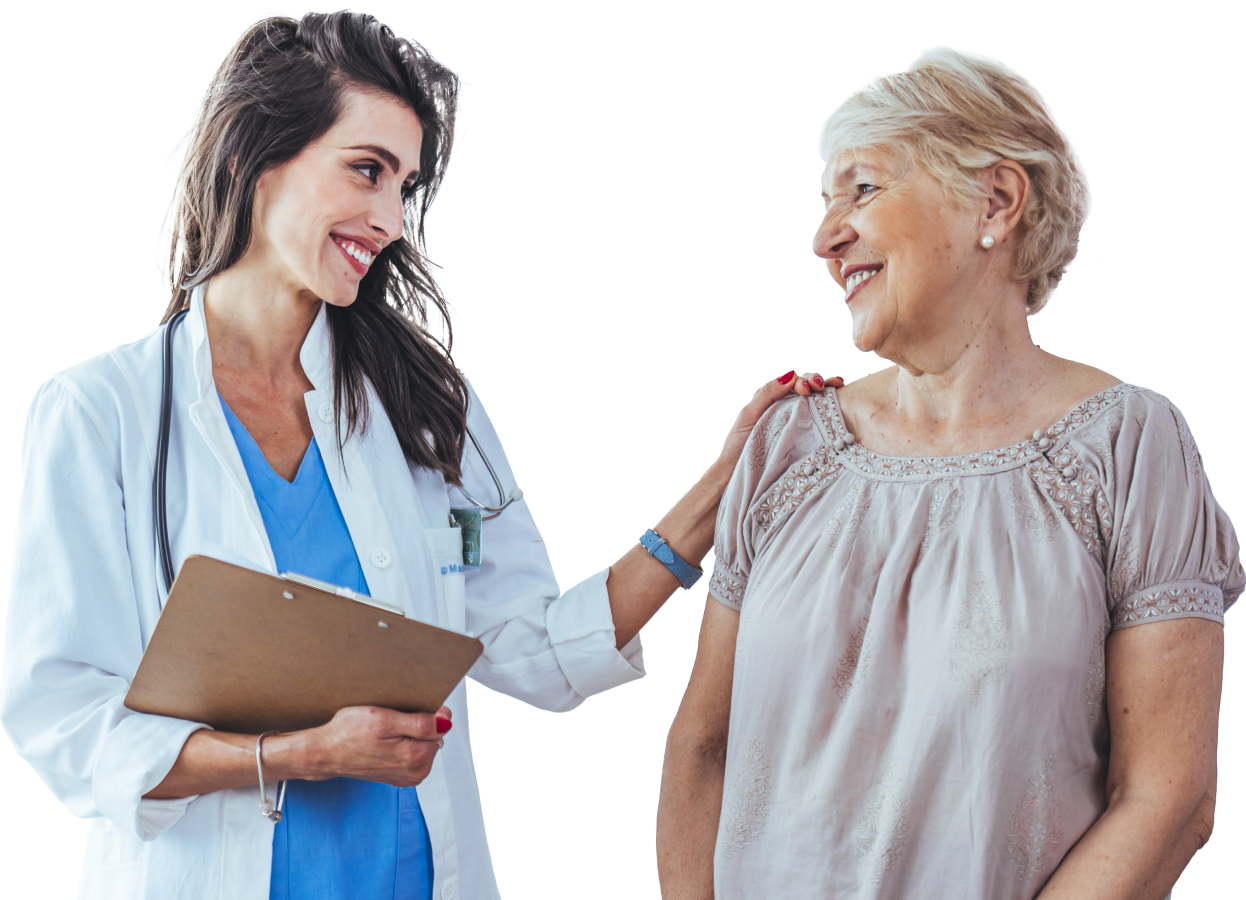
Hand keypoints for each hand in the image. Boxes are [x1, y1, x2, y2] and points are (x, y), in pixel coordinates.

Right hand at [303, 704, 452, 786]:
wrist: (325, 752)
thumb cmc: (348, 734)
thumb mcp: (385, 720)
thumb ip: (420, 723)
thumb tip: (445, 722)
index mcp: (416, 758)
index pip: (440, 725)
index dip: (424, 712)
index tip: (404, 711)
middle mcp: (416, 772)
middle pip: (433, 736)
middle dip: (417, 724)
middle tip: (391, 721)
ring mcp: (409, 776)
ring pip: (423, 743)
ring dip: (409, 733)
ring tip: (385, 732)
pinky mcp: (401, 776)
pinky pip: (412, 752)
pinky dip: (403, 743)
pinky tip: (384, 741)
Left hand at [717, 371, 842, 469]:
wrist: (737, 472)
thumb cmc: (739, 444)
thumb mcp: (749, 415)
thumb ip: (767, 394)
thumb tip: (791, 375)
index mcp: (773, 399)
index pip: (793, 382)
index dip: (803, 381)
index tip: (806, 390)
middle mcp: (786, 407)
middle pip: (807, 387)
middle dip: (817, 381)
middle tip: (820, 387)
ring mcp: (796, 422)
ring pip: (815, 400)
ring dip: (826, 390)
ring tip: (836, 387)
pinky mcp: (802, 438)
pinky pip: (818, 421)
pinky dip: (829, 408)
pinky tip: (838, 402)